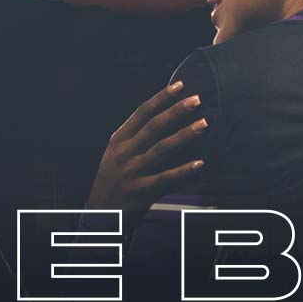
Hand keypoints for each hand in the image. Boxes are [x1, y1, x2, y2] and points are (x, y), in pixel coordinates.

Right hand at [85, 81, 205, 225]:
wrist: (99, 216)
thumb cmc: (113, 182)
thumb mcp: (116, 155)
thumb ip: (135, 138)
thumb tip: (161, 118)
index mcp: (119, 141)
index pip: (142, 113)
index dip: (161, 98)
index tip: (179, 85)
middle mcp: (125, 153)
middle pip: (154, 127)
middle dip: (176, 111)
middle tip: (197, 100)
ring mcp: (132, 172)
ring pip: (161, 149)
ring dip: (184, 135)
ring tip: (203, 124)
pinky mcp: (140, 192)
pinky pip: (166, 179)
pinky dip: (184, 171)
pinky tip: (200, 164)